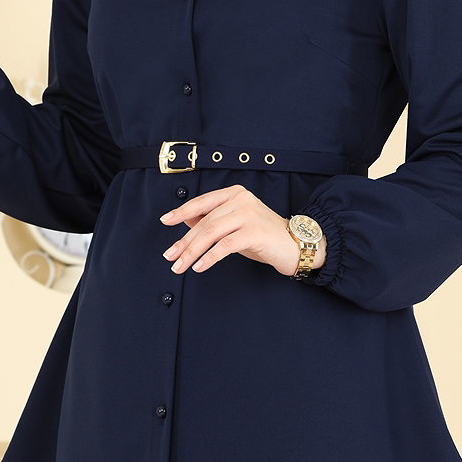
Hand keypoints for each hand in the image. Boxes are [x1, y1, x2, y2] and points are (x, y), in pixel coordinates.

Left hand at [159, 183, 325, 277]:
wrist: (295, 245)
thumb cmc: (263, 236)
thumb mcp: (234, 225)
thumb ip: (212, 219)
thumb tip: (184, 220)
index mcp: (234, 194)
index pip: (202, 202)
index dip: (182, 211)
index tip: (166, 221)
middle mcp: (241, 200)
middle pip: (204, 221)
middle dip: (184, 241)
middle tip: (170, 256)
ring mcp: (248, 215)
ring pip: (211, 233)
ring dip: (192, 251)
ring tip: (180, 265)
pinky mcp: (255, 232)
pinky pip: (225, 246)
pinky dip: (210, 257)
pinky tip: (199, 266)